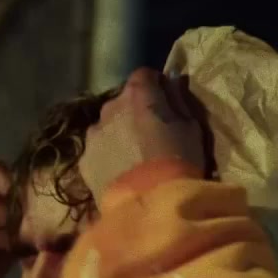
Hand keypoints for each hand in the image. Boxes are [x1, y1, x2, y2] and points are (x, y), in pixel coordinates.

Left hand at [79, 67, 206, 203]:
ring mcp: (94, 134)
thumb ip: (179, 99)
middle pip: (122, 101)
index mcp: (138, 93)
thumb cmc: (179, 161)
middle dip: (135, 111)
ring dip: (119, 133)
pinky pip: (98, 150)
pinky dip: (107, 156)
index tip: (165, 102)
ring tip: (134, 156)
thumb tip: (172, 83)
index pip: (145, 75)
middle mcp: (110, 107)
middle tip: (150, 134)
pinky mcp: (84, 160)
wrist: (150, 203)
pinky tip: (120, 173)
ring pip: (107, 126)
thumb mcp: (192, 126)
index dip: (156, 86)